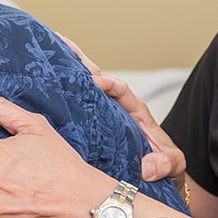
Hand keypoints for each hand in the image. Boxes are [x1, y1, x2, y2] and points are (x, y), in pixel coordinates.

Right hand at [60, 35, 186, 182]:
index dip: (109, 84)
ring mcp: (103, 114)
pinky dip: (62, 92)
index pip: (121, 90)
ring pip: (84, 87)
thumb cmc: (164, 165)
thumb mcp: (172, 165)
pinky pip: (76, 104)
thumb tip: (147, 167)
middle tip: (60, 42)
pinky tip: (45, 81)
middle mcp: (117, 107)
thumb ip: (165, 163)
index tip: (94, 82)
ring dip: (67, 69)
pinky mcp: (92, 124)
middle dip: (81, 62)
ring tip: (47, 49)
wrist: (155, 175)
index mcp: (135, 111)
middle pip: (98, 78)